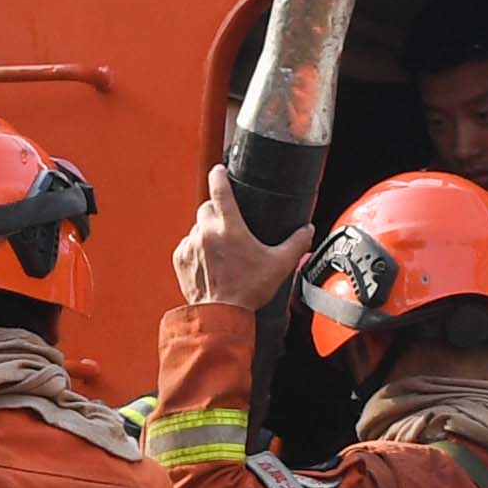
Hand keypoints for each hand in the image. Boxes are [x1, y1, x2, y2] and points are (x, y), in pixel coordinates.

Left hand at [171, 165, 291, 309]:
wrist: (221, 316)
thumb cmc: (248, 292)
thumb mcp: (279, 265)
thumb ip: (296, 244)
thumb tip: (307, 230)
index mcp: (230, 227)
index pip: (219, 188)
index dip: (219, 174)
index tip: (220, 170)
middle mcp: (207, 232)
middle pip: (208, 207)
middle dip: (217, 211)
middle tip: (230, 227)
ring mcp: (191, 245)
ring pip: (197, 226)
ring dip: (207, 232)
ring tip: (222, 251)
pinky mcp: (181, 259)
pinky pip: (187, 244)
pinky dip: (196, 249)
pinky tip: (210, 262)